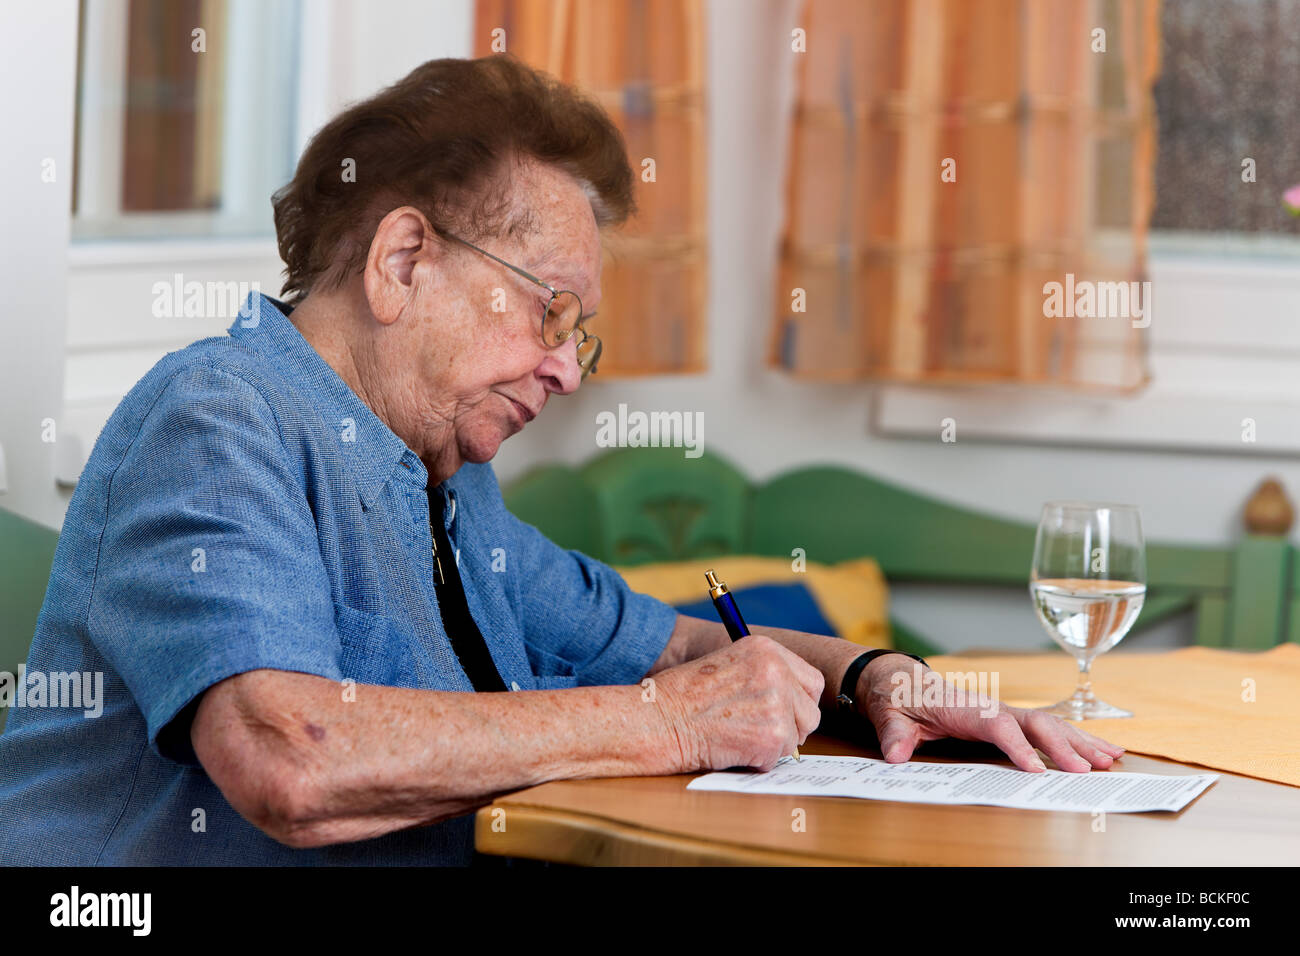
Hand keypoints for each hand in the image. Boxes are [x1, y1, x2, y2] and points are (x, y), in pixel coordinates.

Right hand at [655, 633, 824, 772]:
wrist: (657, 718)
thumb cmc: (680, 696)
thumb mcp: (726, 664)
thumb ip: (761, 674)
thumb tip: (791, 700)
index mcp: (765, 649)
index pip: (811, 682)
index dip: (799, 703)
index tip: (784, 713)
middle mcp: (776, 671)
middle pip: (810, 713)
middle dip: (790, 728)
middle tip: (758, 731)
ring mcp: (776, 704)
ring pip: (795, 738)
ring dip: (770, 745)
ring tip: (736, 735)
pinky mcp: (771, 736)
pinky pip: (776, 759)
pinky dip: (755, 762)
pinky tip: (729, 748)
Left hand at [856, 656, 1125, 772]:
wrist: (901, 681)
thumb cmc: (899, 698)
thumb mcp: (889, 714)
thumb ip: (893, 733)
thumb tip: (895, 754)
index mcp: (965, 708)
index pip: (997, 726)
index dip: (1017, 747)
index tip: (1034, 771)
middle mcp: (991, 708)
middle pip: (1034, 723)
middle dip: (1062, 746)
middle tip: (1086, 771)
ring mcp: (1004, 713)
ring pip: (1049, 724)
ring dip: (1080, 742)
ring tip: (1110, 759)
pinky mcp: (1010, 720)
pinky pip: (1048, 729)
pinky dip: (1077, 739)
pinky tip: (1103, 750)